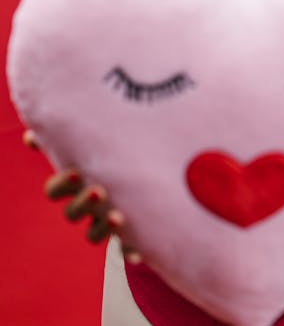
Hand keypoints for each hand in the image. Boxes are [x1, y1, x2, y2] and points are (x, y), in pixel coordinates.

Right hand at [23, 129, 141, 261]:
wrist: (147, 173)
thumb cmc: (113, 154)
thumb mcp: (95, 143)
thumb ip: (70, 136)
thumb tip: (32, 135)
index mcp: (75, 185)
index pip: (55, 190)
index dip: (62, 185)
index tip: (76, 172)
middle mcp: (86, 207)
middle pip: (71, 213)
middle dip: (83, 204)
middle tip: (99, 191)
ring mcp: (103, 223)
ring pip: (93, 234)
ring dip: (102, 229)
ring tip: (118, 217)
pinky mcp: (127, 236)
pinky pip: (125, 250)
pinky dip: (130, 252)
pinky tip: (138, 251)